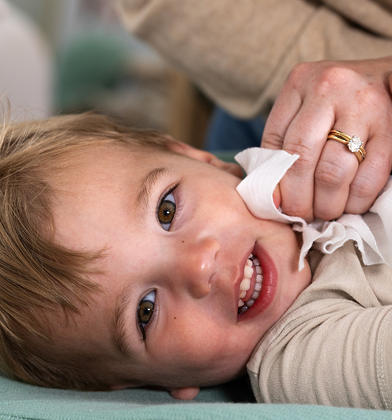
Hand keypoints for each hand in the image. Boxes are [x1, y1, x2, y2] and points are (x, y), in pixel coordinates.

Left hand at [261, 57, 391, 220]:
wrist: (384, 80)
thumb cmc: (337, 103)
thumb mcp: (304, 108)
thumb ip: (286, 142)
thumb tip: (273, 197)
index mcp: (299, 83)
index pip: (275, 141)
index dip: (274, 180)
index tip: (277, 204)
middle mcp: (329, 88)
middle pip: (301, 159)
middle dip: (298, 199)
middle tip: (301, 215)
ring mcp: (363, 105)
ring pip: (333, 172)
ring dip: (326, 204)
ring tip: (324, 212)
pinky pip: (369, 176)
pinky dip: (356, 201)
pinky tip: (350, 205)